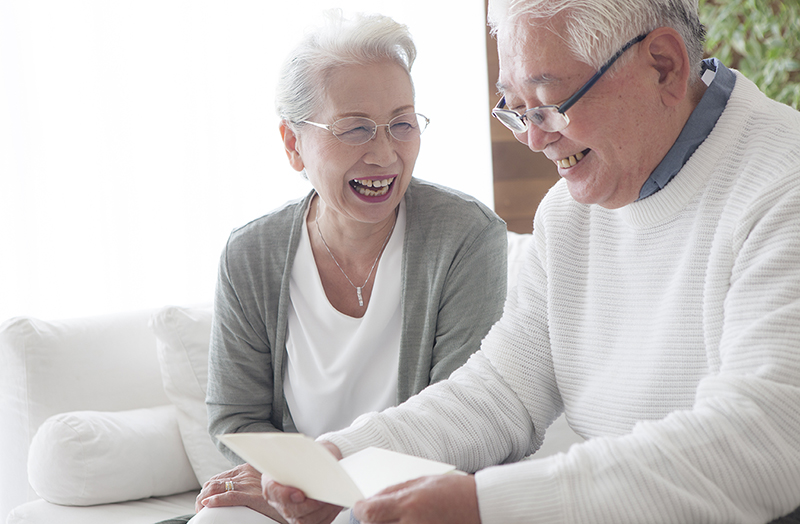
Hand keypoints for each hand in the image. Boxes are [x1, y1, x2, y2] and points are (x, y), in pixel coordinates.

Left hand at [196, 463, 287, 522]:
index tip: (204, 500)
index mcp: (247, 469)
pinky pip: (230, 496)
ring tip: (201, 509)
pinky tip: (208, 505)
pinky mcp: (252, 495)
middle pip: (214, 482)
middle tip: (199, 508)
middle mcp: (246, 473)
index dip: (208, 490)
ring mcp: (249, 483)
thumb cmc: (279, 493)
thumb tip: (234, 491)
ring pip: (217, 488)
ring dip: (204, 499)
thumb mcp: (261, 485)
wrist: (297, 498)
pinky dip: (216, 500)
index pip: (219, 477)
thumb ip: (249, 484)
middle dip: (203, 495)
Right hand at [260, 440, 343, 523]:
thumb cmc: (309, 456)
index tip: (299, 494)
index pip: (272, 491)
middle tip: (322, 498)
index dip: (284, 495)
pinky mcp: (305, 518)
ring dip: (320, 511)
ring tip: (333, 500)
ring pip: (304, 520)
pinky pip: (316, 523)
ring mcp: (292, 512)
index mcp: (272, 480)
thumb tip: (313, 465)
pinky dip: (327, 515)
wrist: (319, 462)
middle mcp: (279, 500)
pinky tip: (335, 504)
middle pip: (289, 510)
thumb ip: (302, 458)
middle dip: (308, 505)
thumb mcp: (304, 451)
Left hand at [352, 474, 479, 523]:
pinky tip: (412, 522)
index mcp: (409, 504)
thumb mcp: (423, 481)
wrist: (483, 508)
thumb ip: (394, 491)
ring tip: (402, 518)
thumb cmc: (456, 491)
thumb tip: (371, 499)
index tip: (362, 508)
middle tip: (384, 513)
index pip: (368, 513)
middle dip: (374, 520)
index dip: (361, 510)